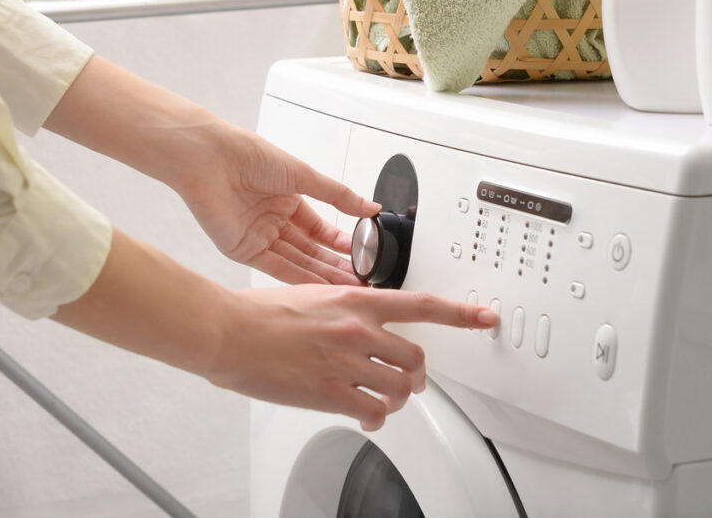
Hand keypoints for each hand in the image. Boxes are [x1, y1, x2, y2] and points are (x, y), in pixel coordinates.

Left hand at [180, 123, 379, 284]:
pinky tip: (320, 287)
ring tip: (347, 287)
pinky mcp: (244, 250)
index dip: (340, 243)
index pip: (320, 229)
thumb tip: (370, 206)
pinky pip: (276, 268)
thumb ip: (338, 195)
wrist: (211, 159)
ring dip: (321, 275)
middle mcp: (274, 221)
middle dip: (335, 265)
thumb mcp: (304, 175)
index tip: (362, 255)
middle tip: (361, 280)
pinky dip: (299, 277)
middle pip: (310, 250)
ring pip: (297, 261)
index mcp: (288, 200)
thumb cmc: (250, 156)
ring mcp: (260, 237)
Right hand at [212, 285, 499, 430]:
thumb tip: (361, 324)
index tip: (484, 318)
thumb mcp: (312, 295)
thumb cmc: (259, 313)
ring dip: (395, 398)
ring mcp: (346, 362)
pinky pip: (372, 411)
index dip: (461, 314)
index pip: (423, 305)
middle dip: (416, 374)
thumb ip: (345, 309)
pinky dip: (375, 417)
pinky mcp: (330, 393)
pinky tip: (364, 413)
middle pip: (415, 358)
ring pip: (398, 389)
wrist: (227, 331)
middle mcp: (357, 330)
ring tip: (381, 399)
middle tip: (409, 380)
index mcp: (355, 299)